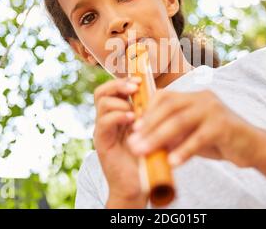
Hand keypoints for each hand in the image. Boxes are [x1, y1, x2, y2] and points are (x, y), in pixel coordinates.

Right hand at [92, 76, 147, 205]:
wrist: (138, 185)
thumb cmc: (147, 155)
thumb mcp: (151, 129)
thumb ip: (150, 114)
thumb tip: (164, 93)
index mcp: (118, 114)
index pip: (113, 89)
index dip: (124, 80)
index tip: (140, 79)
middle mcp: (107, 119)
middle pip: (102, 91)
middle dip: (119, 84)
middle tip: (135, 86)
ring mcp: (103, 130)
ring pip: (102, 102)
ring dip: (121, 101)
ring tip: (135, 110)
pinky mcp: (101, 142)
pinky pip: (104, 122)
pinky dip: (118, 116)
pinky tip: (132, 120)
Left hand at [127, 89, 263, 167]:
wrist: (251, 146)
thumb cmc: (218, 139)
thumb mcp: (191, 133)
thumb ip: (172, 134)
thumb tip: (143, 141)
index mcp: (194, 96)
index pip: (165, 96)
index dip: (148, 110)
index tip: (134, 127)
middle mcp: (203, 98)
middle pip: (169, 108)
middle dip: (149, 126)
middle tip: (133, 143)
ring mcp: (214, 110)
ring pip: (181, 121)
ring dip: (159, 137)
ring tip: (144, 152)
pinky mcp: (224, 125)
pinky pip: (199, 138)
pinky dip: (184, 150)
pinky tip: (172, 162)